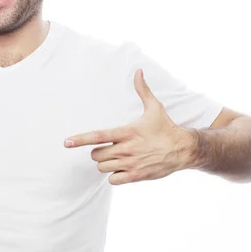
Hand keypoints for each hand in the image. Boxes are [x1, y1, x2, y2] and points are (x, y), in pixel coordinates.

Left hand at [63, 68, 195, 185]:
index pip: (98, 136)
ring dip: (105, 163)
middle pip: (96, 155)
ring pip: (102, 168)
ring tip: (117, 157)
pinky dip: (114, 176)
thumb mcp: (154, 107)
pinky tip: (122, 169)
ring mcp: (131, 164)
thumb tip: (138, 71)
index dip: (80, 139)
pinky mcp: (136, 176)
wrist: (183, 149)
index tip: (66, 142)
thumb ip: (142, 90)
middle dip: (98, 152)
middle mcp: (126, 149)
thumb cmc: (166, 127)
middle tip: (110, 147)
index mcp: (127, 132)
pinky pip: (113, 180)